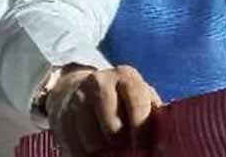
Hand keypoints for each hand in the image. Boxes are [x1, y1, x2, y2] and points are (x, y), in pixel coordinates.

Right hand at [47, 65, 161, 156]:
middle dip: (121, 145)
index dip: (142, 132)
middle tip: (125, 150)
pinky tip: (94, 153)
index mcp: (126, 77)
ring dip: (103, 153)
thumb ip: (154, 115)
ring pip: (93, 142)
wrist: (81, 87)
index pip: (137, 106)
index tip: (144, 148)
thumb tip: (163, 145)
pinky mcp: (61, 116)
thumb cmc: (122, 99)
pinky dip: (85, 156)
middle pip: (113, 128)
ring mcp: (78, 98)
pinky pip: (74, 148)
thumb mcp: (141, 97)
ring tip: (109, 150)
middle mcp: (100, 83)